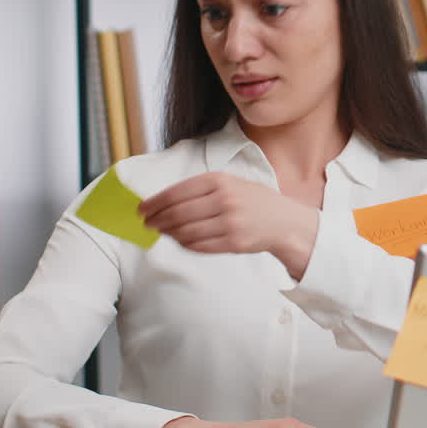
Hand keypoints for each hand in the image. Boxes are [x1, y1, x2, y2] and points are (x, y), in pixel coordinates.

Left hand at [139, 172, 318, 277]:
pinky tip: (180, 240)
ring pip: (187, 231)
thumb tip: (164, 200)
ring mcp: (230, 223)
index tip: (142, 209)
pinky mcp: (234, 243)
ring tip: (162, 232)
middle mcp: (225, 200)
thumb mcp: (230, 183)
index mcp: (220, 181)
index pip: (177, 192)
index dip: (155, 202)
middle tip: (147, 223)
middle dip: (158, 219)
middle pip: (178, 213)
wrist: (283, 221)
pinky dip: (185, 244)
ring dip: (170, 233)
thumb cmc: (252, 200)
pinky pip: (200, 246)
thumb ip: (201, 189)